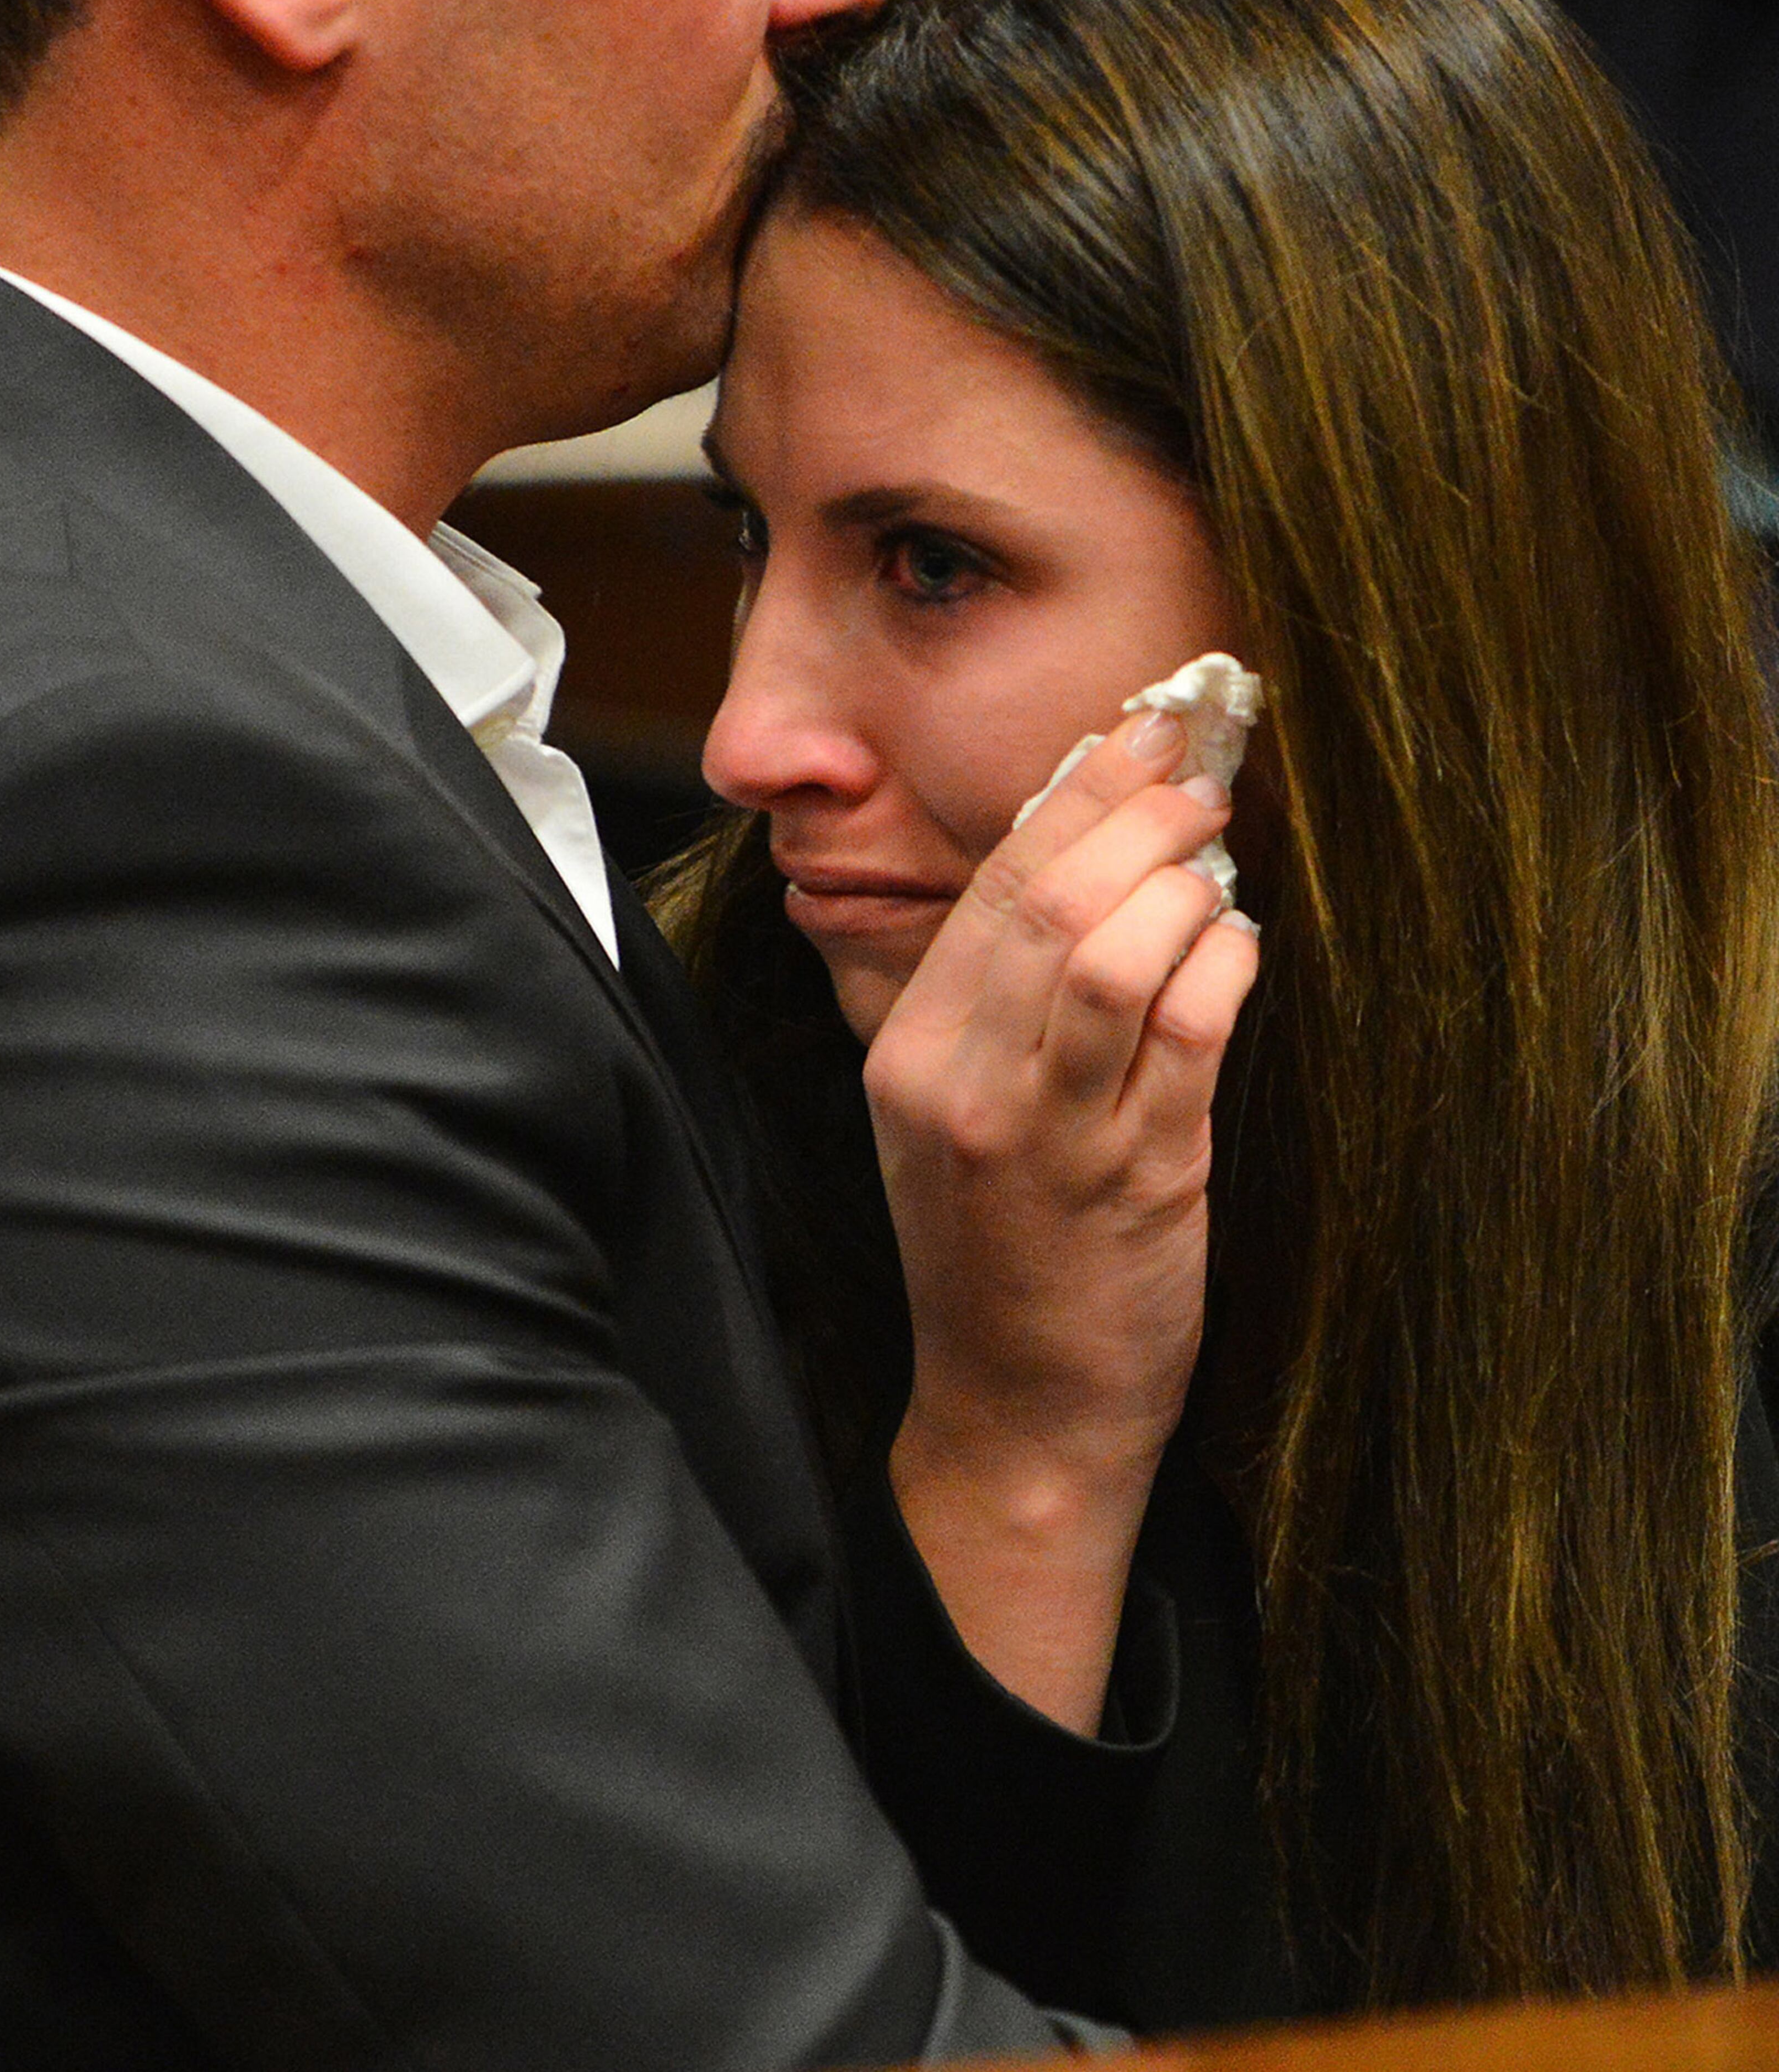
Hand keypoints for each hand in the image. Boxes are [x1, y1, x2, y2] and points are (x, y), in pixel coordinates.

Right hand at [863, 704, 1260, 1730]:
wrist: (1020, 1415)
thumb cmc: (1004, 1250)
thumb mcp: (956, 1114)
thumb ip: (1001, 998)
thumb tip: (1085, 856)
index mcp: (910, 1056)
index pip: (988, 888)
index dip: (1070, 795)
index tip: (1134, 733)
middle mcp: (964, 1085)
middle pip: (1044, 899)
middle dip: (1131, 808)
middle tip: (1196, 760)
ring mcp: (1046, 1134)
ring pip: (1111, 953)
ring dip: (1179, 877)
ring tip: (1216, 843)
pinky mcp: (1134, 1180)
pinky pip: (1185, 1035)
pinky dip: (1222, 964)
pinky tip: (1238, 942)